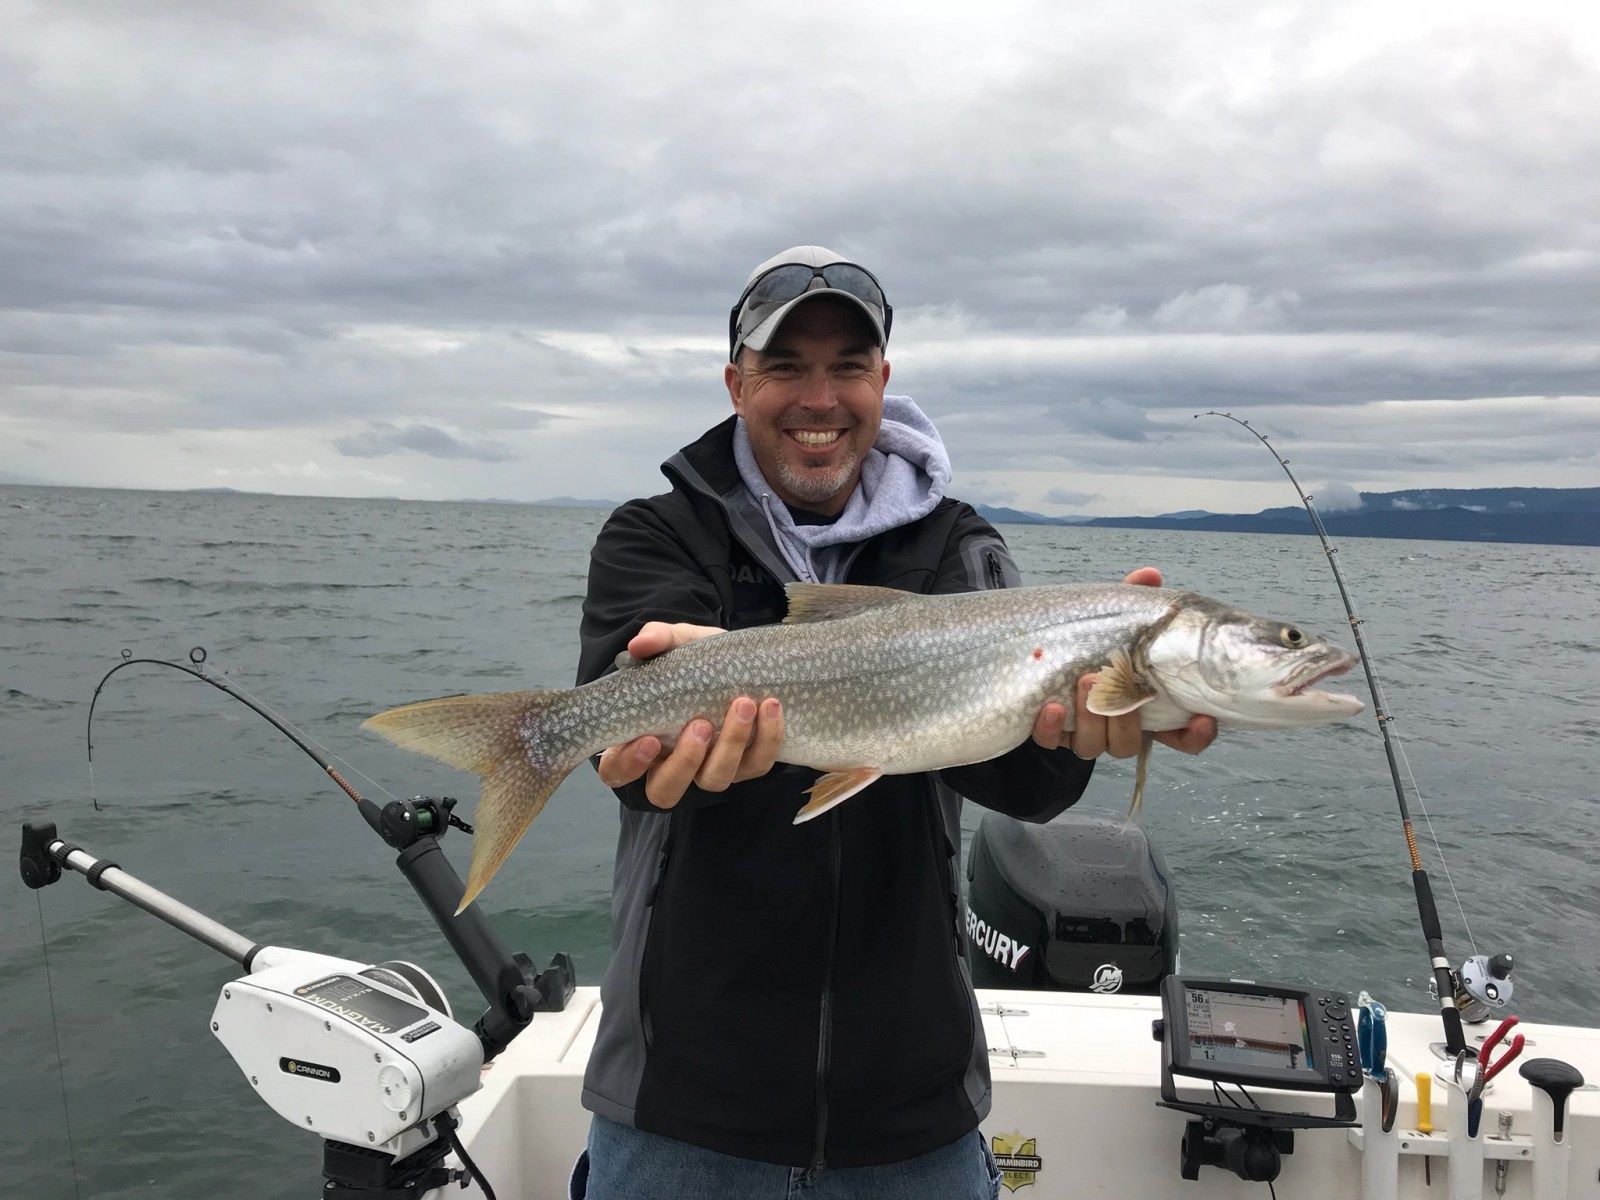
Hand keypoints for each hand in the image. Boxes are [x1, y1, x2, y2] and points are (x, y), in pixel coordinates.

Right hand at [596, 621, 785, 808]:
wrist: (739, 660)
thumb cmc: (695, 659)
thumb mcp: (677, 642)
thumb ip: (657, 639)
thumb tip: (639, 644)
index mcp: (640, 739)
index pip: (618, 769)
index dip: (629, 764)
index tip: (649, 739)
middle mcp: (672, 764)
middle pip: (665, 791)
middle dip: (685, 762)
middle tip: (700, 724)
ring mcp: (709, 768)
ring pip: (715, 780)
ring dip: (731, 745)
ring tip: (743, 704)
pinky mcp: (747, 764)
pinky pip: (757, 766)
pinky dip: (767, 739)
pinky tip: (771, 706)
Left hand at [1028, 567, 1217, 756]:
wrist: (1040, 645)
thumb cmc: (1093, 637)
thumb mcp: (1115, 619)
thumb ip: (1135, 603)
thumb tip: (1150, 575)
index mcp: (1143, 706)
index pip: (1180, 735)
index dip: (1194, 734)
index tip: (1202, 718)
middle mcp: (1115, 726)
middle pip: (1128, 743)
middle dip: (1124, 718)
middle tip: (1111, 680)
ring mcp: (1083, 732)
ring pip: (1093, 746)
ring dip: (1091, 718)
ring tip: (1085, 681)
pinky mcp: (1051, 733)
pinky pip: (1050, 741)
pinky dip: (1051, 728)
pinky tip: (1051, 707)